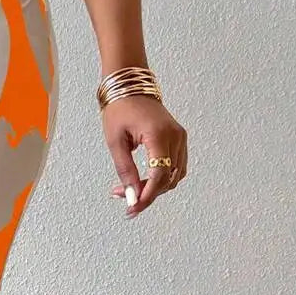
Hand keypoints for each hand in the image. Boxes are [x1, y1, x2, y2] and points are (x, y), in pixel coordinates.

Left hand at [103, 95, 187, 218]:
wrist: (130, 86)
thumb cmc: (120, 108)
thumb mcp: (115, 142)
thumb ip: (125, 170)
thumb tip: (131, 196)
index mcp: (158, 134)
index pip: (159, 175)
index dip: (147, 196)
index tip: (132, 208)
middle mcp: (175, 136)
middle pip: (168, 179)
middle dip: (147, 193)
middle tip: (124, 199)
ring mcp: (179, 137)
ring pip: (174, 176)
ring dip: (154, 188)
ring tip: (130, 190)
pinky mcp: (178, 139)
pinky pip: (175, 167)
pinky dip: (161, 178)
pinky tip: (142, 181)